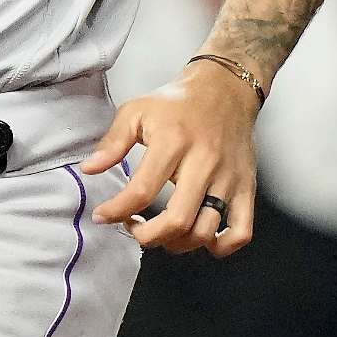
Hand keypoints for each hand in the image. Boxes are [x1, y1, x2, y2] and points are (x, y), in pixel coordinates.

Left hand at [78, 62, 262, 255]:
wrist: (226, 89)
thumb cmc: (177, 103)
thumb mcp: (137, 111)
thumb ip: (112, 142)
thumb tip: (89, 169)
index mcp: (174, 142)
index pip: (143, 190)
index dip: (117, 211)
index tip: (102, 216)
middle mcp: (204, 163)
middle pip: (177, 219)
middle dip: (148, 236)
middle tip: (134, 229)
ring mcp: (229, 178)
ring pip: (206, 230)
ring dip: (178, 244)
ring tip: (161, 234)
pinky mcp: (247, 187)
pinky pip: (241, 231)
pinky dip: (222, 247)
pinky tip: (202, 240)